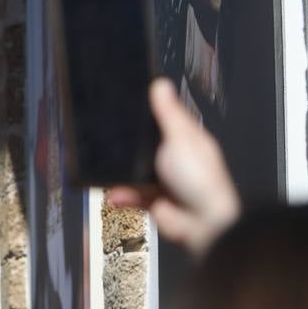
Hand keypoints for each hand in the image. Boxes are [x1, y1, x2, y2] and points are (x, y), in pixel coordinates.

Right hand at [107, 79, 240, 257]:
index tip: (126, 104)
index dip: (148, 111)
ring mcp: (164, 180)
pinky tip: (114, 193)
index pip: (166, 119)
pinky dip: (122, 194)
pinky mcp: (153, 200)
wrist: (201, 223)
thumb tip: (161, 84)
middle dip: (129, 145)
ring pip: (135, 170)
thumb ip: (168, 113)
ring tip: (105, 169)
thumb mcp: (180, 138)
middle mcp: (176, 158)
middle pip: (147, 145)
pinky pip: (132, 194)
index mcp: (187, 139)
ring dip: (121, 173)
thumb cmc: (200, 178)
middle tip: (107, 137)